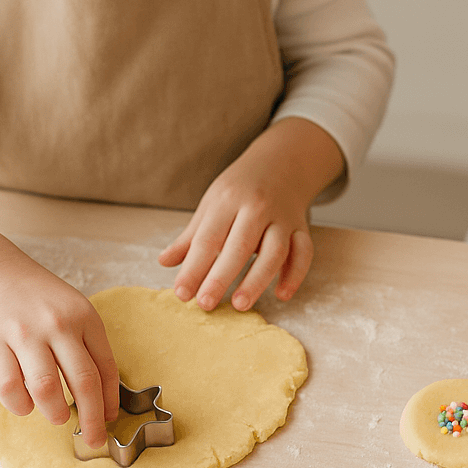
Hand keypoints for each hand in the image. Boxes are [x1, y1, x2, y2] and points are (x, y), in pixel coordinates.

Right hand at [0, 262, 118, 446]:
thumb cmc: (35, 300)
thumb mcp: (72, 311)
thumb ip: (86, 346)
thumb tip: (102, 397)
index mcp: (84, 317)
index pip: (105, 367)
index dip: (110, 400)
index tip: (109, 420)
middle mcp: (58, 325)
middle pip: (84, 382)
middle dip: (92, 419)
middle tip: (93, 440)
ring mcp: (24, 333)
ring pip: (47, 388)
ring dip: (56, 412)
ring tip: (58, 417)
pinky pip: (10, 387)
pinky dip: (20, 405)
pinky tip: (25, 406)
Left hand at [158, 117, 343, 311]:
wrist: (281, 163)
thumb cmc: (239, 189)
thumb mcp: (211, 205)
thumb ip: (190, 237)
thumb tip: (164, 262)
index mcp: (228, 200)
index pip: (208, 239)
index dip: (193, 268)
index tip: (182, 294)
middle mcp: (257, 207)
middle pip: (239, 246)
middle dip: (221, 277)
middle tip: (205, 304)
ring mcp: (282, 218)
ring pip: (274, 252)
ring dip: (257, 280)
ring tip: (239, 305)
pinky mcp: (301, 228)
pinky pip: (303, 253)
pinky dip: (295, 274)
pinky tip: (282, 295)